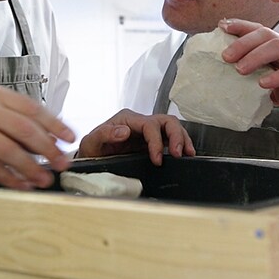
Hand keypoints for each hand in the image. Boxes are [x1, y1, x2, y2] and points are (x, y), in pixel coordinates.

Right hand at [0, 85, 74, 189]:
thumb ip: (10, 117)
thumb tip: (44, 138)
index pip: (32, 108)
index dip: (54, 124)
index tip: (69, 137)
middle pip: (25, 130)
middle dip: (48, 149)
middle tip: (62, 163)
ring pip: (11, 151)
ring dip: (31, 168)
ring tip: (45, 179)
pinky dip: (9, 178)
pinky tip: (21, 186)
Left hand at [77, 109, 194, 165]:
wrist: (91, 159)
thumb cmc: (91, 150)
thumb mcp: (91, 142)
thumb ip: (104, 134)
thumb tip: (123, 131)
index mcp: (126, 119)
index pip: (149, 124)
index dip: (156, 141)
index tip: (157, 158)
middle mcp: (138, 122)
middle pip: (166, 120)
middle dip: (176, 135)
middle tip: (179, 153)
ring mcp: (146, 132)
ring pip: (171, 126)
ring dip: (182, 138)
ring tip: (187, 154)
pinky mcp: (151, 142)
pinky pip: (170, 138)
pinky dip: (180, 144)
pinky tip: (185, 154)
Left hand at [218, 19, 278, 119]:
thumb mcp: (276, 87)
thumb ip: (257, 83)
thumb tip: (231, 88)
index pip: (259, 31)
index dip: (240, 26)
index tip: (221, 26)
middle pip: (266, 35)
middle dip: (242, 42)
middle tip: (224, 56)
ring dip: (256, 56)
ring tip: (240, 69)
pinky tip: (264, 83)